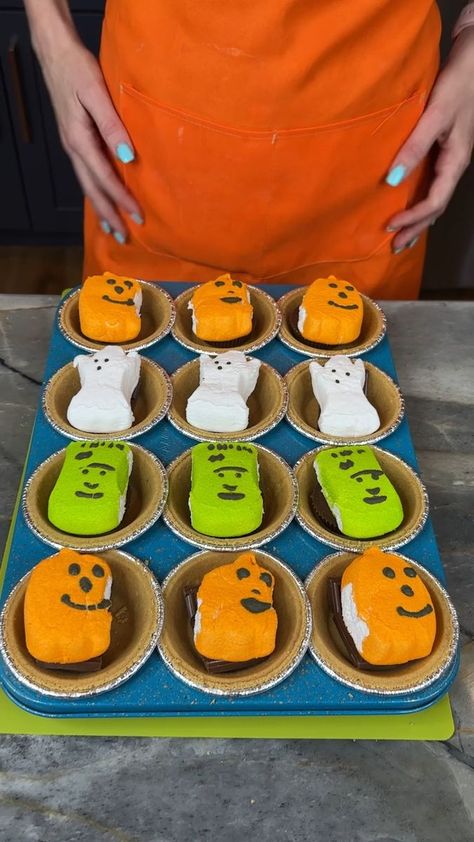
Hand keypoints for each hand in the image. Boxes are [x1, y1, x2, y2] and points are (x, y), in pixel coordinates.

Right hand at [40, 40, 141, 241]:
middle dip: (109, 214)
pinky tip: (104, 198)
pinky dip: (98, 191)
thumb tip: (127, 157)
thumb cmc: (77, 68)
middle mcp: (74, 148)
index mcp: (79, 140)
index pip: (104, 178)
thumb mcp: (96, 93)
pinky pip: (88, 173)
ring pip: (88, 184)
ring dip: (102, 207)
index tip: (138, 215)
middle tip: (124, 237)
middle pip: (93, 190)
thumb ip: (111, 125)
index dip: (122, 199)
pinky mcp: (77, 139)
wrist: (56, 52)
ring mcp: (73, 145)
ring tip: (113, 228)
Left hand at [386, 27, 473, 252]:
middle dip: (416, 228)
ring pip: (436, 197)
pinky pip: (433, 183)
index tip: (390, 225)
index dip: (414, 217)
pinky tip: (409, 205)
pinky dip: (421, 200)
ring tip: (401, 237)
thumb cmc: (459, 82)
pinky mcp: (445, 148)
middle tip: (394, 247)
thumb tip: (392, 180)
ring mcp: (451, 157)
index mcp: (456, 160)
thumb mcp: (436, 113)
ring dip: (418, 219)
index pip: (435, 201)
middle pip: (436, 206)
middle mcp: (455, 163)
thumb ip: (415, 146)